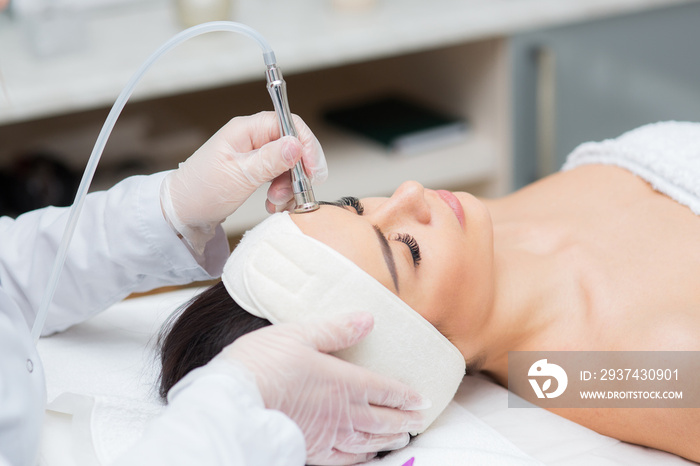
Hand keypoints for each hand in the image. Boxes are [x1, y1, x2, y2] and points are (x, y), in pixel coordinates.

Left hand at [160, 111, 326, 252]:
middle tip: (295, 192)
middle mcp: (251, 138)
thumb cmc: (200, 192)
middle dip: (298, 170)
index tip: (312, 169)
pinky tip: (273, 204)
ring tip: (276, 202)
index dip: (305, 144)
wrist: (181, 213)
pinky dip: (283, 192)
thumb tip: (297, 144)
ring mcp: (253, 155)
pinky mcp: (254, 171)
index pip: (288, 123)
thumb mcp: (239, 177)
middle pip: (292, 144)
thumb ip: (270, 160)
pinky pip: (280, 176)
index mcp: (245, 130)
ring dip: (290, 185)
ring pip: (289, 163)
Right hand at [216, 312, 427, 464]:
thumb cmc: (263, 363)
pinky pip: (344, 459)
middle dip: (404, 419)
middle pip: (382, 418)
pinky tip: (365, 456)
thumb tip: (367, 319)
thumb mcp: (300, 334)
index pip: (385, 390)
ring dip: (388, 438)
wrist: (234, 401)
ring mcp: (328, 434)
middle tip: (419, 420)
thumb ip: (336, 329)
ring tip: (401, 437)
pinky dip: (360, 458)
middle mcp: (342, 412)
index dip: (406, 395)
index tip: (422, 399)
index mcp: (343, 382)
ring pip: (368, 440)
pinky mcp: (311, 449)